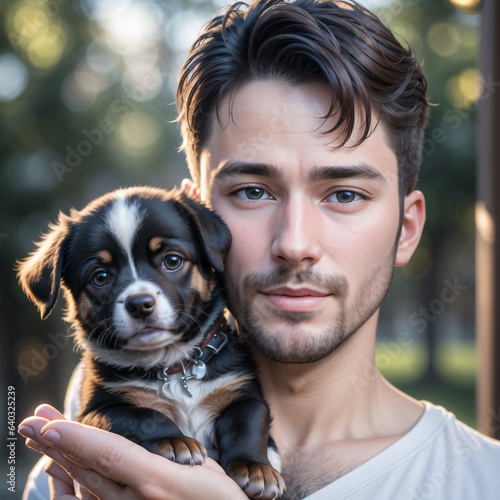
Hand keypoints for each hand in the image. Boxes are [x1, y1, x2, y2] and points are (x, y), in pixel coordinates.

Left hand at [19, 405, 246, 499]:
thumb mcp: (209, 472)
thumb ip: (176, 458)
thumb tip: (154, 451)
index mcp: (159, 481)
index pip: (108, 454)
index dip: (76, 438)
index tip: (46, 425)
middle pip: (87, 469)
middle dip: (56, 444)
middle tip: (30, 424)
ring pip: (85, 489)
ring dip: (61, 463)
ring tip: (42, 442)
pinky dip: (74, 490)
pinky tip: (64, 476)